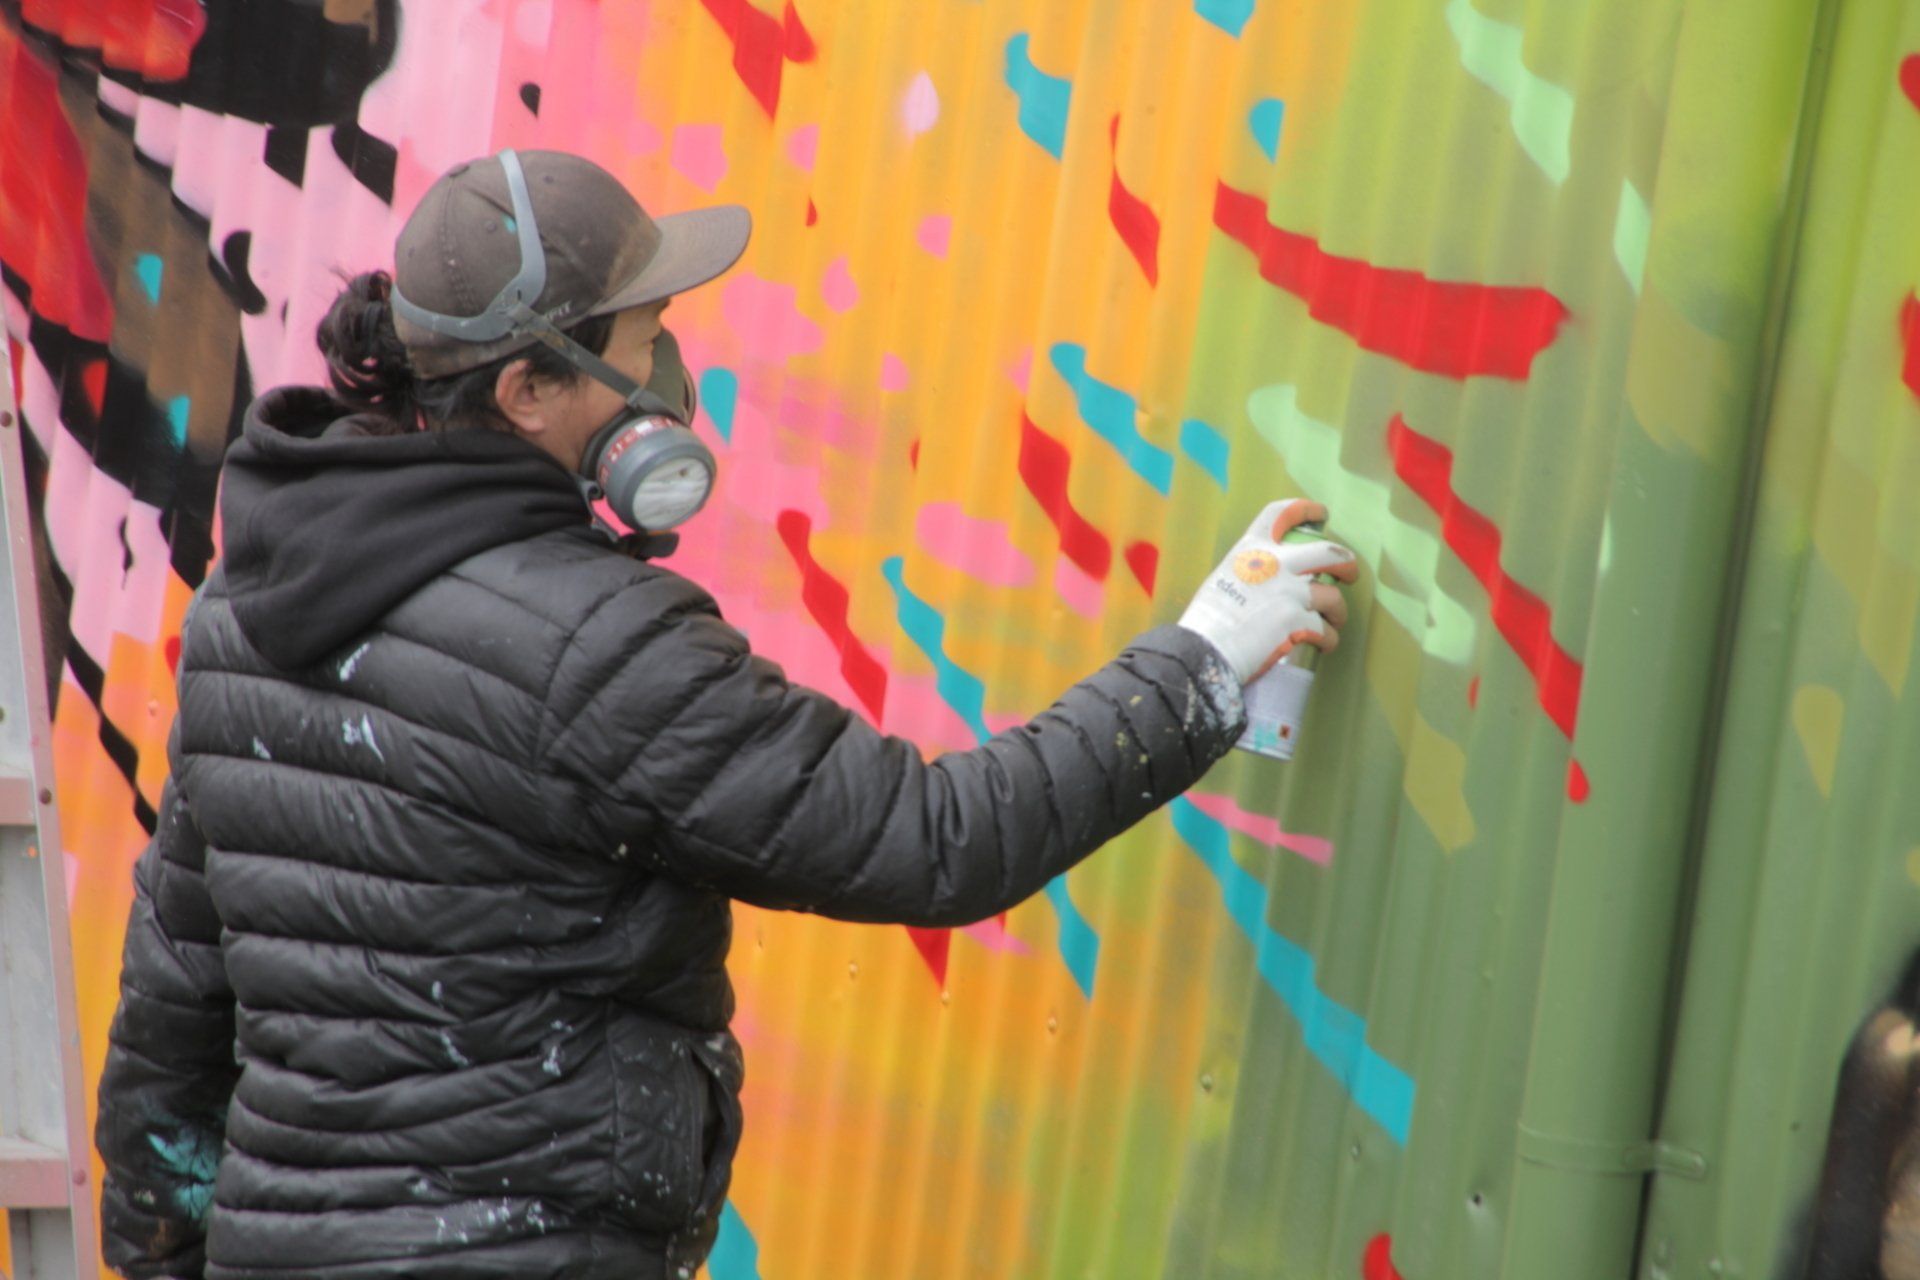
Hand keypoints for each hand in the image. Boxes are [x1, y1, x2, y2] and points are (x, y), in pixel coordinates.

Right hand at [1176, 498, 1357, 683]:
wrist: (1204, 650)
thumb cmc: (1207, 620)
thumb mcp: (1224, 579)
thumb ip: (1251, 572)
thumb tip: (1268, 583)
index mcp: (1252, 549)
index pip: (1282, 514)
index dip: (1306, 510)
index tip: (1322, 515)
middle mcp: (1276, 564)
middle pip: (1328, 552)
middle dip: (1346, 564)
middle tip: (1349, 575)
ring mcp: (1290, 592)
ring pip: (1333, 597)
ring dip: (1338, 612)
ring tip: (1334, 622)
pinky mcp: (1297, 621)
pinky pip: (1326, 630)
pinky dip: (1329, 639)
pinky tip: (1324, 645)